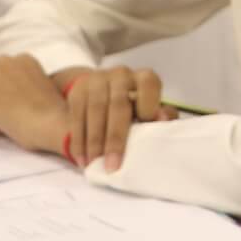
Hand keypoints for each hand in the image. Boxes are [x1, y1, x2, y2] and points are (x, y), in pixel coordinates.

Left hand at [0, 55, 68, 155]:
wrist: (53, 124)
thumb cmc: (51, 114)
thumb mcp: (38, 88)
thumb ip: (18, 84)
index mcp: (23, 59)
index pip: (0, 72)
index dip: (5, 92)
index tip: (17, 106)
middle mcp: (5, 61)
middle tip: (7, 114)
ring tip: (1, 121)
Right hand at [53, 64, 176, 172]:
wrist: (106, 90)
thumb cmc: (136, 106)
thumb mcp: (152, 109)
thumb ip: (162, 115)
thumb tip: (163, 120)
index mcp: (144, 78)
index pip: (148, 86)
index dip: (148, 107)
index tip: (144, 132)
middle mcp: (122, 75)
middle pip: (118, 105)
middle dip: (115, 138)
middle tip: (112, 165)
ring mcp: (98, 79)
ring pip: (95, 111)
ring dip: (94, 142)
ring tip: (94, 165)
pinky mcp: (79, 90)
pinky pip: (77, 116)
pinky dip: (79, 140)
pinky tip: (82, 159)